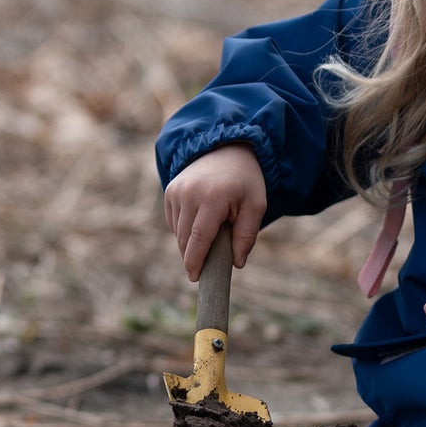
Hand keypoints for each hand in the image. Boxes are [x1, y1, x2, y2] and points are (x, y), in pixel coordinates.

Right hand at [163, 143, 266, 278]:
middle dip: (193, 256)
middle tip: (207, 265)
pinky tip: (201, 221)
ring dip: (190, 242)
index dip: (195, 261)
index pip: (199, 238)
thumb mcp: (256, 205)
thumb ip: (247, 235)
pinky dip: (185, 229)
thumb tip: (237, 263)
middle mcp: (189, 194)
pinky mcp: (169, 191)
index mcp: (213, 198)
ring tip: (211, 233)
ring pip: (178, 232)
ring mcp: (176, 191)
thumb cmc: (245, 180)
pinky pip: (174, 221)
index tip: (195, 278)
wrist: (227, 149)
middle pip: (185, 239)